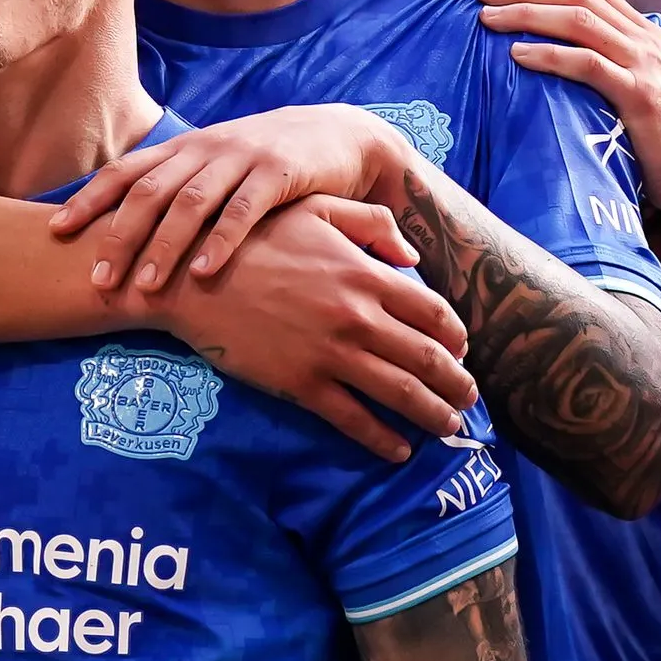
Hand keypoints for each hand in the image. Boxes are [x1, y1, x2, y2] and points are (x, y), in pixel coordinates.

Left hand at [52, 105, 413, 292]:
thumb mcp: (218, 171)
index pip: (124, 172)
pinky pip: (244, 210)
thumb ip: (178, 193)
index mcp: (183, 150)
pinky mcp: (279, 172)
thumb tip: (123, 234)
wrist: (342, 137)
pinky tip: (206, 272)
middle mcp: (204, 149)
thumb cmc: (270, 166)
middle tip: (98, 281)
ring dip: (164, 246)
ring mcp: (241, 158)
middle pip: (148, 192)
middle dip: (119, 237)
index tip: (55, 232)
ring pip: (191, 203)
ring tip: (146, 286)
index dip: (88, 199)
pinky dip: (223, 241)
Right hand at [151, 194, 476, 460]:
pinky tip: (398, 450)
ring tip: (448, 427)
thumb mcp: (316, 210)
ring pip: (400, 394)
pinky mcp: (301, 384)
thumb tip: (410, 255)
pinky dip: (382, 439)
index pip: (434, 313)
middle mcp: (358, 317)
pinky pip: (353, 420)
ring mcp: (331, 354)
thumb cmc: (253, 236)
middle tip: (470, 400)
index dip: (456, 338)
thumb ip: (371, 224)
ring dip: (432, 414)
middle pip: (428, 359)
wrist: (191, 276)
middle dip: (457, 384)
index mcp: (366, 274)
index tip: (462, 352)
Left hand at [475, 0, 660, 212]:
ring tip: (488, 21)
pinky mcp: (640, 96)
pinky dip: (548, 55)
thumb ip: (612, 70)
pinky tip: (517, 56)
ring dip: (527, 15)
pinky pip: (587, 64)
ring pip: (579, 21)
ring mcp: (644, 65)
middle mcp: (645, 40)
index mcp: (644, 34)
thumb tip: (562, 66)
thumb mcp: (640, 93)